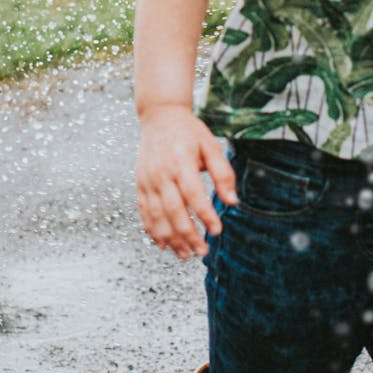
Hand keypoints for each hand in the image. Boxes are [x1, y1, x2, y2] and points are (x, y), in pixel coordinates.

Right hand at [135, 105, 237, 259]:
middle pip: (173, 210)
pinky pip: (144, 211)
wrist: (159, 117)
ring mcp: (147, 180)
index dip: (204, 214)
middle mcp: (161, 173)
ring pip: (157, 215)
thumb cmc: (189, 133)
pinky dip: (152, 230)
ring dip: (170, 238)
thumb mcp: (211, 146)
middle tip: (202, 251)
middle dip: (188, 234)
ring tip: (184, 255)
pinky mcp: (140, 184)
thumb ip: (223, 174)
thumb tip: (232, 202)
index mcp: (181, 161)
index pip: (193, 193)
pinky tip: (162, 245)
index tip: (217, 230)